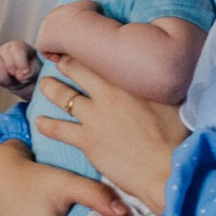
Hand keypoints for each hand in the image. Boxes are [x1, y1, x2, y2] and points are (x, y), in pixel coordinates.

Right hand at [0, 40, 41, 97]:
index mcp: (18, 46)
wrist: (23, 80)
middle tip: (19, 77)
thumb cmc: (32, 71)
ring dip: (5, 79)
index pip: (16, 49)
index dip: (21, 63)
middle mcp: (5, 49)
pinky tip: (5, 80)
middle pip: (6, 61)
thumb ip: (32, 69)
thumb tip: (20, 75)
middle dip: (13, 73)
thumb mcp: (37, 69)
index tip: (25, 72)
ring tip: (12, 80)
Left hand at [34, 0, 99, 56]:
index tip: (75, 36)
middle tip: (71, 46)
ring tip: (68, 53)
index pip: (58, 21)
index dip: (66, 30)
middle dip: (60, 38)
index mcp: (57, 11)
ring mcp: (43, 31)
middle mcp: (47, 20)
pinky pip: (45, 51)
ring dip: (56, 47)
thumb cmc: (87, 17)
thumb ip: (86, 8)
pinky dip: (53, 55)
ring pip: (48, 41)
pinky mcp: (41, 43)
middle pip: (51, 31)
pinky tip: (62, 56)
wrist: (79, 27)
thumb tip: (90, 11)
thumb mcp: (90, 5)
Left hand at [36, 54, 187, 215]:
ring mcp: (94, 117)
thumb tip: (158, 77)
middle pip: (76, 70)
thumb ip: (156, 86)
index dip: (86, 50)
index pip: (99, 57)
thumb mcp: (171, 100)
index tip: (78, 47)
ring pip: (62, 96)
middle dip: (63, 63)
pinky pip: (58, 129)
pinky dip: (46, 124)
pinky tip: (38, 121)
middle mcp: (106, 94)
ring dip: (50, 88)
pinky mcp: (86, 141)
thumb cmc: (176, 136)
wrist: (168, 168)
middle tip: (56, 60)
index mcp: (127, 81)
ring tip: (45, 84)